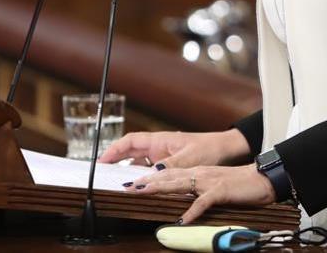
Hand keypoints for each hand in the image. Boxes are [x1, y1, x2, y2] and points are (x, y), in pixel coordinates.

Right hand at [97, 129, 249, 168]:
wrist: (225, 150)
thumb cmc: (209, 148)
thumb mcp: (188, 159)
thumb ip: (169, 167)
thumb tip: (149, 176)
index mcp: (160, 140)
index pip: (130, 141)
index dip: (114, 149)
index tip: (102, 160)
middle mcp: (159, 146)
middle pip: (130, 151)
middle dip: (115, 160)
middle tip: (103, 174)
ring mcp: (163, 155)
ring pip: (139, 162)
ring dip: (128, 170)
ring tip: (116, 182)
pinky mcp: (169, 164)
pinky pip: (150, 170)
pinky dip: (142, 176)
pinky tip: (138, 186)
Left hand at [126, 163, 274, 223]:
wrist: (261, 178)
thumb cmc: (239, 184)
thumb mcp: (213, 185)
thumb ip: (196, 191)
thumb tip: (181, 202)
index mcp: (197, 172)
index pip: (169, 173)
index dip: (150, 177)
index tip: (133, 183)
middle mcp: (199, 174)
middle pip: (168, 176)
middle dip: (147, 181)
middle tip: (128, 186)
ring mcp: (209, 181)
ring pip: (180, 184)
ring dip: (160, 188)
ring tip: (144, 192)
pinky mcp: (220, 191)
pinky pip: (203, 202)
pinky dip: (192, 210)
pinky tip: (183, 219)